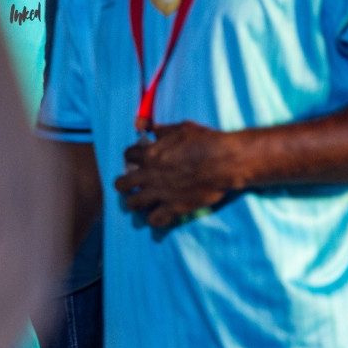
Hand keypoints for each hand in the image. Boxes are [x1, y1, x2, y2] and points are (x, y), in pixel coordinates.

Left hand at [114, 122, 241, 227]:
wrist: (225, 161)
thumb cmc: (207, 141)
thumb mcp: (184, 128)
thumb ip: (165, 131)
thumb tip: (154, 129)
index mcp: (150, 154)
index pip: (127, 156)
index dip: (131, 157)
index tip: (137, 159)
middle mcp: (149, 175)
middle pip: (122, 183)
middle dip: (123, 184)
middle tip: (130, 185)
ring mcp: (160, 192)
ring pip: (133, 203)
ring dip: (135, 202)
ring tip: (140, 202)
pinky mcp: (174, 207)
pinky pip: (155, 220)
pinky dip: (155, 219)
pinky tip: (158, 215)